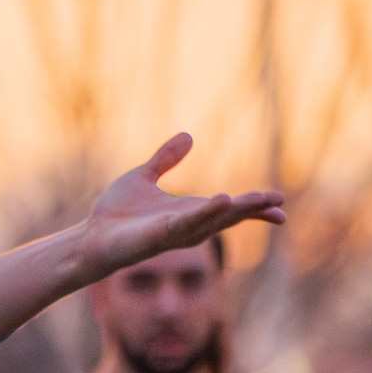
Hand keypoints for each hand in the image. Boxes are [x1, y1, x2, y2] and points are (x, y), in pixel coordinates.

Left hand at [80, 133, 284, 279]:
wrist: (91, 236)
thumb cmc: (115, 213)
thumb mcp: (144, 177)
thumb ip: (166, 159)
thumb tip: (188, 136)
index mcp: (188, 211)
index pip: (229, 209)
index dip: (254, 207)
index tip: (280, 203)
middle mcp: (188, 224)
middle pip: (229, 216)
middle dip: (254, 209)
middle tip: (279, 201)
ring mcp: (176, 232)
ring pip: (215, 220)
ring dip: (239, 211)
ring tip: (262, 199)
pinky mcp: (161, 235)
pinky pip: (188, 223)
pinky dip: (206, 212)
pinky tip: (224, 200)